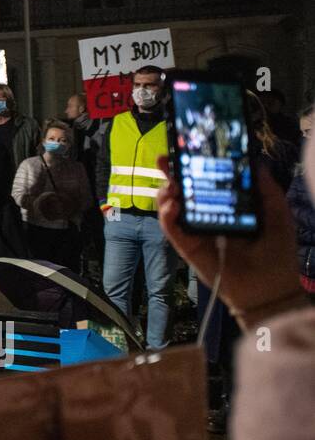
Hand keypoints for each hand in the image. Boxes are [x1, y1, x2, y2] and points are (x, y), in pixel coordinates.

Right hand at [155, 155, 302, 327]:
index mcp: (227, 209)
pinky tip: (172, 205)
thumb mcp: (277, 214)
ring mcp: (195, 233)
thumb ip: (267, 189)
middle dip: (170, 175)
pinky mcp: (187, 248)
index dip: (194, 167)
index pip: (206, 184)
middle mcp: (207, 218)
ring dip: (166, 193)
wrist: (270, 288)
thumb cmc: (277, 253)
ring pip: (171, 208)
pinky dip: (166, 216)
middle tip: (163, 160)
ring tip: (170, 185)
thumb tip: (256, 162)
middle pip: (183, 192)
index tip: (187, 151)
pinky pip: (171, 230)